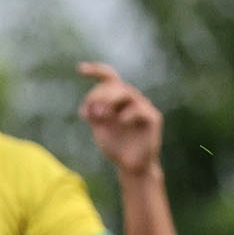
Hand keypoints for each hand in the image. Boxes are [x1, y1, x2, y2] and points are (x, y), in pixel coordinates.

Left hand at [78, 62, 162, 177]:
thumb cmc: (116, 145)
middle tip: (91, 111)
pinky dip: (126, 114)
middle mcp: (132, 99)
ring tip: (100, 115)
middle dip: (99, 95)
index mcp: (119, 99)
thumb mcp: (99, 128)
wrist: (131, 165)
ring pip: (128, 93)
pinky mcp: (153, 118)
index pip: (109, 78)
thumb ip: (93, 115)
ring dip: (110, 101)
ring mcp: (144, 107)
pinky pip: (139, 110)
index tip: (80, 69)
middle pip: (116, 85)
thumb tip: (87, 107)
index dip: (96, 71)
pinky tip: (119, 121)